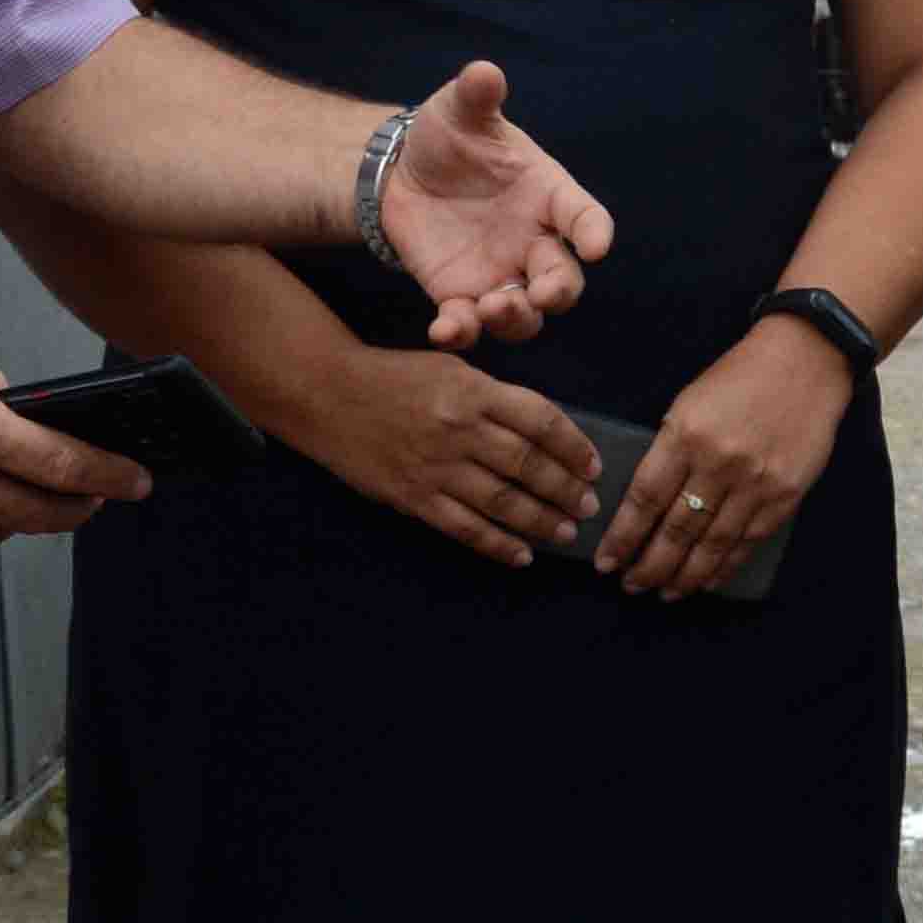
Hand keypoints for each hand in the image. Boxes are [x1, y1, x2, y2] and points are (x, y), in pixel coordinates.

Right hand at [278, 337, 604, 568]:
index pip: (541, 420)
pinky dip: (498, 545)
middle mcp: (459, 429)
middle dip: (566, 489)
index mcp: (474, 391)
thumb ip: (495, 398)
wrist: (328, 393)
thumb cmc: (395, 376)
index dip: (574, 446)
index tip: (594, 465)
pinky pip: (465, 528)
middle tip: (590, 505)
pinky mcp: (414, 497)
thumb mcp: (452, 367)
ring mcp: (436, 466)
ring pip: (503, 502)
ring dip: (542, 521)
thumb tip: (544, 434)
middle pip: (528, 465)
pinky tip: (522, 555)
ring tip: (567, 532)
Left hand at [382, 63, 618, 348]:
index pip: (585, 217)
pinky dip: (461, 332)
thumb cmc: (448, 137)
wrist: (401, 172)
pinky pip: (469, 325)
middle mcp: (533, 241)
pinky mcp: (460, 296)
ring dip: (517, 319)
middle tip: (542, 293)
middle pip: (564, 279)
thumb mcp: (457, 110)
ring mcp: (499, 274)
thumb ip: (475, 95)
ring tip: (491, 309)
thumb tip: (484, 72)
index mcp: (547, 194)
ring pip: (526, 314)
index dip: (595, 231)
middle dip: (560, 291)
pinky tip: (443, 329)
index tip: (597, 244)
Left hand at [592, 323, 853, 599]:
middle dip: (649, 565)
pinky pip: (748, 542)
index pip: (645, 499)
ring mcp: (755, 483)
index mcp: (686, 434)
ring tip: (664, 592)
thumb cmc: (740, 376)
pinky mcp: (785, 495)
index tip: (606, 562)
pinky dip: (724, 567)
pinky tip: (707, 581)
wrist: (807, 359)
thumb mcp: (690, 402)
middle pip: (676, 529)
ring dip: (684, 576)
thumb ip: (670, 449)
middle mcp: (719, 463)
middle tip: (631, 585)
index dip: (624, 536)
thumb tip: (646, 503)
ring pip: (712, 544)